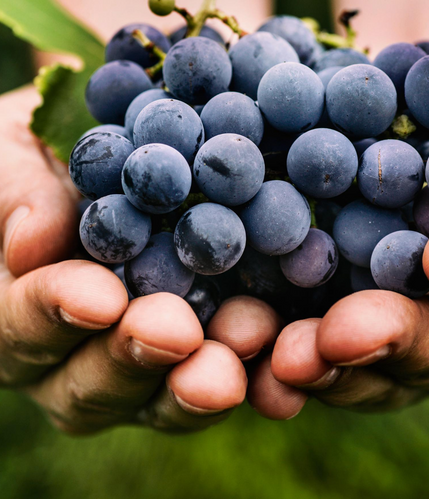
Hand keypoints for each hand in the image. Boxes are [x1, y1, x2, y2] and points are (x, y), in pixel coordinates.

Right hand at [0, 88, 247, 433]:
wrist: (121, 148)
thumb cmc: (51, 150)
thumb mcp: (20, 149)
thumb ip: (17, 191)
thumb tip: (29, 246)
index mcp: (20, 307)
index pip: (22, 322)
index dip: (55, 313)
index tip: (101, 296)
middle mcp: (75, 352)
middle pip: (90, 385)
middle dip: (134, 358)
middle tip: (177, 333)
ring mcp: (143, 361)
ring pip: (160, 397)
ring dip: (201, 380)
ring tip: (246, 339)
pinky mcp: (205, 353)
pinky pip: (226, 377)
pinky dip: (256, 372)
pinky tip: (284, 350)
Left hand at [241, 68, 428, 417]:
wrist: (420, 100)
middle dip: (396, 341)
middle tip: (342, 334)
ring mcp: (404, 335)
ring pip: (375, 370)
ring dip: (326, 366)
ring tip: (280, 357)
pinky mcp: (338, 324)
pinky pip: (314, 352)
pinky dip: (277, 351)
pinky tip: (242, 346)